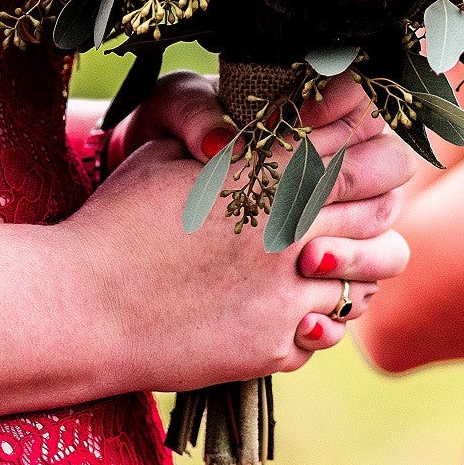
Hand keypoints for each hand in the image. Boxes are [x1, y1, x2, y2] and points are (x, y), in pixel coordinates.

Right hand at [71, 72, 415, 384]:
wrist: (81, 308)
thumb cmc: (115, 222)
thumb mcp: (169, 154)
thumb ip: (236, 137)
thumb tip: (271, 121)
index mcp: (266, 171)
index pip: (360, 135)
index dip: (373, 127)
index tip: (365, 126)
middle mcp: (291, 228)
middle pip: (383, 198)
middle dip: (383, 187)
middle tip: (366, 185)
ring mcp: (289, 291)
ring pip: (373, 271)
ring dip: (362, 258)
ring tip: (332, 252)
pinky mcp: (278, 343)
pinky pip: (330, 327)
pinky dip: (320, 315)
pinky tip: (293, 303)